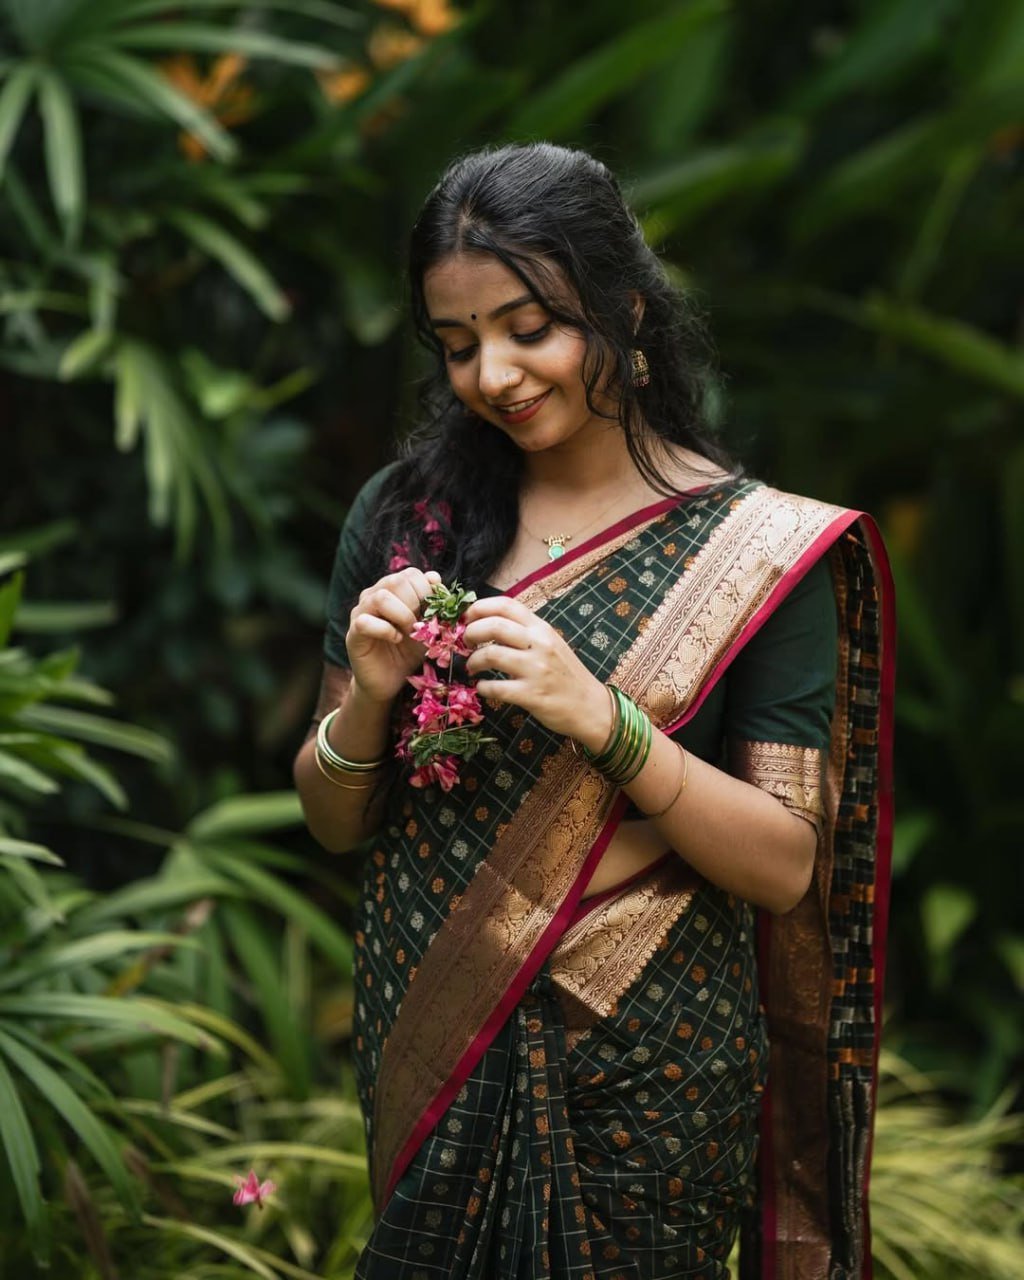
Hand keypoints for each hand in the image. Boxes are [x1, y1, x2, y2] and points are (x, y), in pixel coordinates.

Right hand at [346, 567, 441, 703]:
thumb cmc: (408, 651)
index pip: (409, 574)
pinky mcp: (353, 633)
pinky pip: (366, 622)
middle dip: (415, 603)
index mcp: (391, 590)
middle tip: (422, 624)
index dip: (426, 592)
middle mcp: (373, 596)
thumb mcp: (427, 626)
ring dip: (402, 615)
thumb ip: (432, 603)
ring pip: (380, 598)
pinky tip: (396, 639)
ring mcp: (360, 613)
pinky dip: (386, 630)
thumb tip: (434, 577)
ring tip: (410, 631)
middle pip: (395, 581)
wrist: (391, 680)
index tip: (433, 613)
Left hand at [462, 596, 611, 747]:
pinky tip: (482, 688)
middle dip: (471, 632)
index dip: (480, 607)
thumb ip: (525, 633)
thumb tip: (489, 625)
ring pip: (491, 655)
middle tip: (465, 642)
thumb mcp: (550, 644)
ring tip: (472, 667)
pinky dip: (483, 687)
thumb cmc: (566, 674)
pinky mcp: (532, 695)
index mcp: (541, 629)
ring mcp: (536, 669)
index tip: (466, 616)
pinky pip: (496, 688)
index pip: (506, 605)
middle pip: (494, 626)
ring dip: (473, 661)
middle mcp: (539, 644)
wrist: (590, 706)